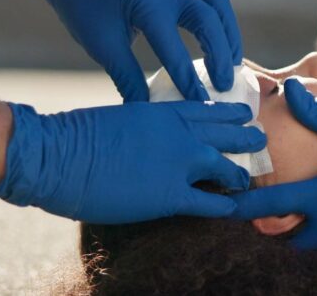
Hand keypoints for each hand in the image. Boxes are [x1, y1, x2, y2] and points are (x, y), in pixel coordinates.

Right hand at [0, 101, 264, 223]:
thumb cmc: (73, 137)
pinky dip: (225, 206)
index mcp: (161, 111)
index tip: (242, 111)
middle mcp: (178, 133)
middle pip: (225, 131)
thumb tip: (143, 137)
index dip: (227, 111)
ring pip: (225, 165)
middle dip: (245, 135)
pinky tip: (235, 208)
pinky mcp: (170, 195)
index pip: (206, 108)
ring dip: (241, 171)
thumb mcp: (116, 119)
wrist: (56, 155)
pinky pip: (209, 202)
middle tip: (260, 136)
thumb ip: (139, 125)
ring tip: (251, 175)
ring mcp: (178, 163)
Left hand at [20, 0, 241, 101]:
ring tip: (232, 64)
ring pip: (218, 3)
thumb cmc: (86, 10)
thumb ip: (128, 78)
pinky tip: (224, 39)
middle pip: (208, 20)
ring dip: (229, 33)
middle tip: (222, 86)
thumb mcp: (103, 47)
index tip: (200, 103)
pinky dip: (223, 17)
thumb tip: (146, 112)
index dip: (187, 78)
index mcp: (146, 3)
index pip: (174, 46)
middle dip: (219, 54)